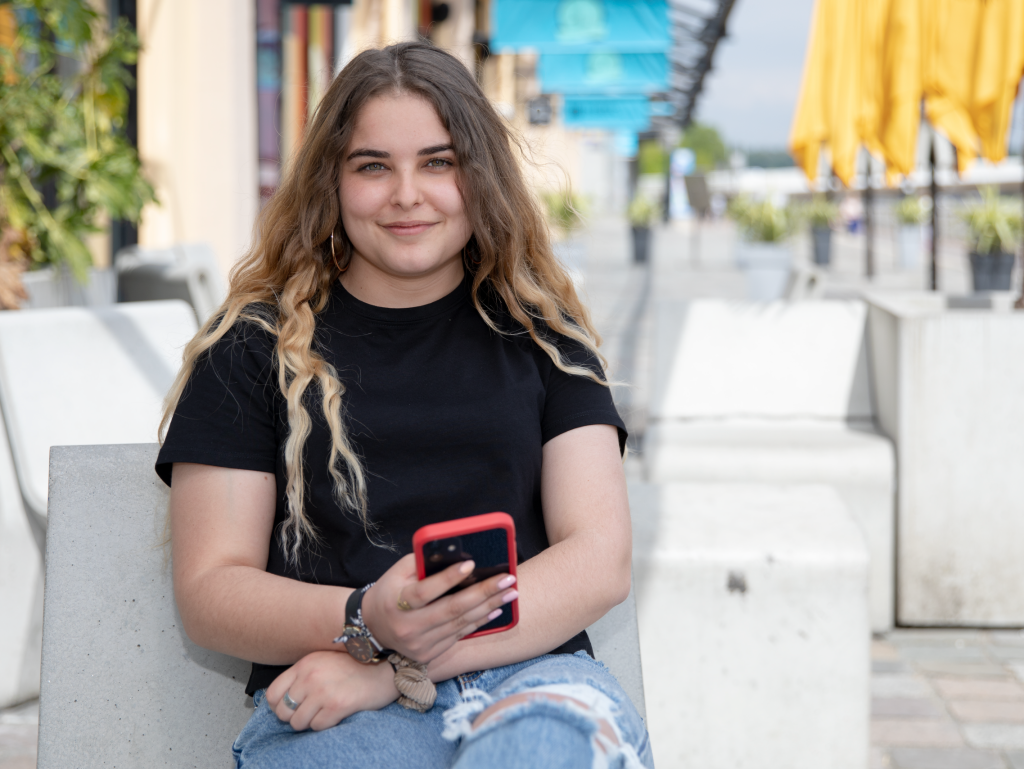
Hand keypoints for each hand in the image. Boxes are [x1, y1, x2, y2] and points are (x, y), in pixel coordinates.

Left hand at [266, 650, 398, 730]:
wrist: (384, 670)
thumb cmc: (355, 667)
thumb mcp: (324, 661)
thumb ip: (303, 675)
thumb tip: (281, 700)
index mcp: (305, 664)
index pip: (273, 693)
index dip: (278, 706)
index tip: (289, 707)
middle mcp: (311, 676)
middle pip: (283, 711)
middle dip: (294, 717)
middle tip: (309, 712)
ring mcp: (323, 691)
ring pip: (298, 723)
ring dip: (310, 722)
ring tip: (323, 712)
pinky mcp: (337, 705)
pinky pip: (316, 727)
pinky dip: (324, 725)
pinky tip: (335, 714)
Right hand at [361, 554, 517, 663]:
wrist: (374, 627)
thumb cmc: (391, 591)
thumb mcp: (398, 572)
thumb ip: (423, 562)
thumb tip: (456, 551)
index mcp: (396, 602)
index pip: (425, 591)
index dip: (448, 578)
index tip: (471, 564)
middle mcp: (407, 626)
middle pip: (451, 609)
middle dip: (483, 593)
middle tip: (507, 580)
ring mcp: (418, 644)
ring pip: (460, 624)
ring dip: (488, 607)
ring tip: (510, 593)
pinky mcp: (428, 655)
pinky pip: (459, 636)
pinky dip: (479, 622)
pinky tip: (495, 609)